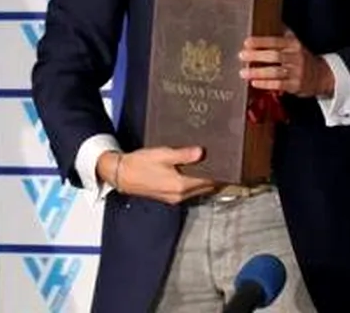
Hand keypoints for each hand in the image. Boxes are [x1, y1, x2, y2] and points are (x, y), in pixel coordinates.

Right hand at [96, 146, 218, 204]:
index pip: (208, 181)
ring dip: (206, 180)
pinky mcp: (169, 196)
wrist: (120, 175)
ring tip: (213, 166)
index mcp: (180, 185)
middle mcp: (179, 195)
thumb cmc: (139, 164)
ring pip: (198, 190)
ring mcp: (174, 198)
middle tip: (225, 163)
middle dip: (216, 177)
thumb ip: (184, 155)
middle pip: (206, 187)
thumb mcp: (163, 154)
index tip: (228, 163)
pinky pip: (189, 191)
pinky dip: (195, 183)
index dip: (220, 172)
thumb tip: (201, 152)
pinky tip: (196, 172)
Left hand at [238, 31, 334, 97]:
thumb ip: (282, 34)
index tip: (247, 42)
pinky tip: (254, 83)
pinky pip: (279, 85)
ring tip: (243, 72)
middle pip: (275, 56)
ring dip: (258, 72)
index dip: (261, 41)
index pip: (276, 41)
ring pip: (275, 71)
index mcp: (294, 45)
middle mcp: (296, 57)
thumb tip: (267, 19)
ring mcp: (296, 72)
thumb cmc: (302, 58)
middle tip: (242, 55)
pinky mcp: (295, 85)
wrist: (320, 75)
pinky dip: (265, 84)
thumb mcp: (295, 43)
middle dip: (257, 55)